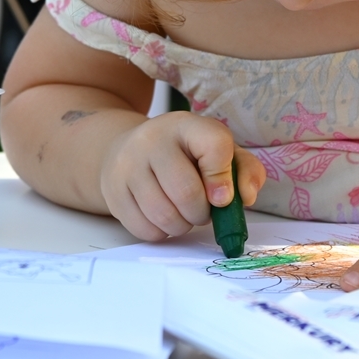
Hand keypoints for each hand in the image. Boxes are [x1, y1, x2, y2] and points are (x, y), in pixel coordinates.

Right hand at [100, 112, 264, 240]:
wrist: (129, 150)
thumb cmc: (184, 155)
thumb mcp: (218, 151)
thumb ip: (244, 170)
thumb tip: (245, 197)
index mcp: (186, 125)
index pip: (214, 146)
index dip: (224, 178)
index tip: (223, 196)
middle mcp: (152, 139)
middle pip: (186, 192)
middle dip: (202, 213)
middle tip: (202, 210)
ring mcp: (128, 164)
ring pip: (164, 215)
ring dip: (182, 225)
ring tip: (183, 214)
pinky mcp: (113, 191)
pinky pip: (145, 229)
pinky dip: (162, 232)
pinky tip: (163, 218)